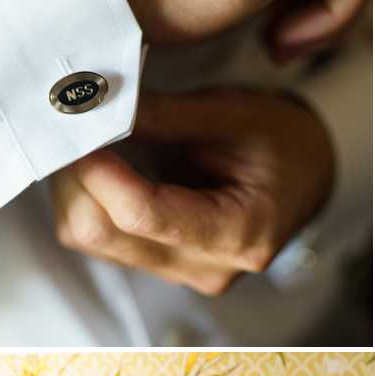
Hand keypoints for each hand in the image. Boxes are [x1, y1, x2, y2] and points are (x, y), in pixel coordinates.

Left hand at [49, 88, 332, 292]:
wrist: (305, 174)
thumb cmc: (282, 142)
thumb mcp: (233, 114)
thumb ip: (164, 114)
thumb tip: (98, 102)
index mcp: (237, 233)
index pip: (141, 213)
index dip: (97, 168)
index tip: (77, 123)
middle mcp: (204, 268)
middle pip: (103, 235)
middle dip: (74, 177)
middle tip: (69, 123)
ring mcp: (179, 272)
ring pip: (91, 239)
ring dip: (74, 186)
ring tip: (85, 135)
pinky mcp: (160, 263)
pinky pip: (102, 236)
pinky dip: (87, 196)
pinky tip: (98, 159)